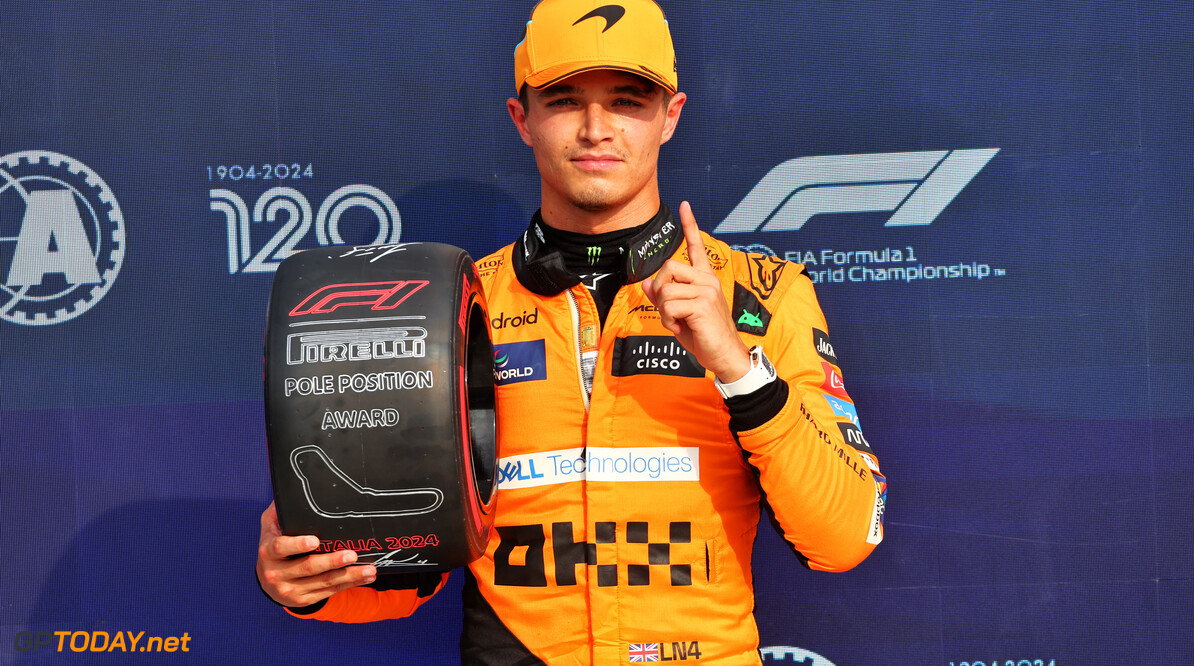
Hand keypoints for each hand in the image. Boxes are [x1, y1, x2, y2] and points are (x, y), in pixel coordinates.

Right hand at [256, 501, 375, 607]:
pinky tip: (365, 577)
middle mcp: (276, 573)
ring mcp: (289, 589)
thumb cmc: (275, 545)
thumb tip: (294, 487)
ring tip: (369, 569)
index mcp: (268, 552)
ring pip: (323, 583)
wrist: (269, 579)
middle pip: (308, 567)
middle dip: (332, 562)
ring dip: (349, 576)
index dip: (298, 544)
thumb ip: (282, 509)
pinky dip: (349, 584)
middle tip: (352, 554)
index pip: (282, 547)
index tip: (315, 540)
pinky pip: (329, 592)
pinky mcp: (303, 600)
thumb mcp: (272, 525)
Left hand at [641, 201, 749, 382]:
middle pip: (668, 267)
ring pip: (665, 290)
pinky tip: (683, 328)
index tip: (685, 205)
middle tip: (672, 312)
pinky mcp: (702, 304)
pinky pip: (668, 306)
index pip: (697, 247)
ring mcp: (706, 290)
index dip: (690, 226)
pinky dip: (669, 321)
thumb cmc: (703, 335)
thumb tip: (647, 283)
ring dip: (665, 312)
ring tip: (680, 323)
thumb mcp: (679, 315)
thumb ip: (664, 297)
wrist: (724, 355)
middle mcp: (708, 280)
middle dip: (661, 291)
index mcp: (705, 279)